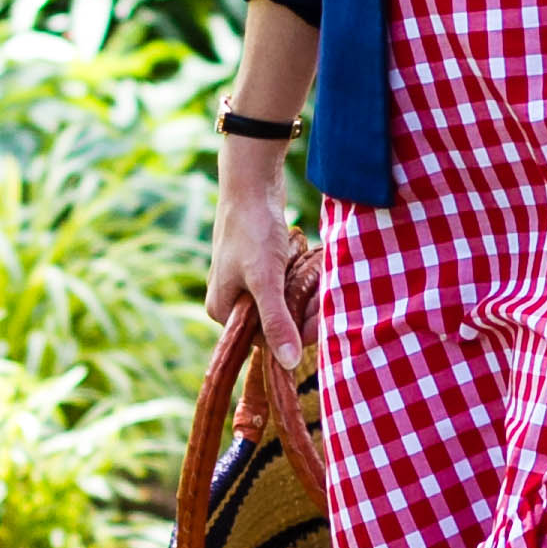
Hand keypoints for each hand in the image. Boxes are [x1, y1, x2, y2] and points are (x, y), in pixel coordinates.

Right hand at [206, 165, 320, 365]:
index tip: (320, 320)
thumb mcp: (266, 280)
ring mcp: (242, 282)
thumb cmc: (253, 231)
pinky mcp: (257, 265)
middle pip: (274, 321)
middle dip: (302, 311)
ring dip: (304, 295)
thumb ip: (276, 322)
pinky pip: (284, 284)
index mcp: (222, 311)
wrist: (251, 183)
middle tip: (324, 296)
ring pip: (282, 302)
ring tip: (319, 280)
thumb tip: (290, 365)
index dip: (295, 333)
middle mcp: (229, 300)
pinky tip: (312, 268)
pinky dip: (300, 279)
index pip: (264, 340)